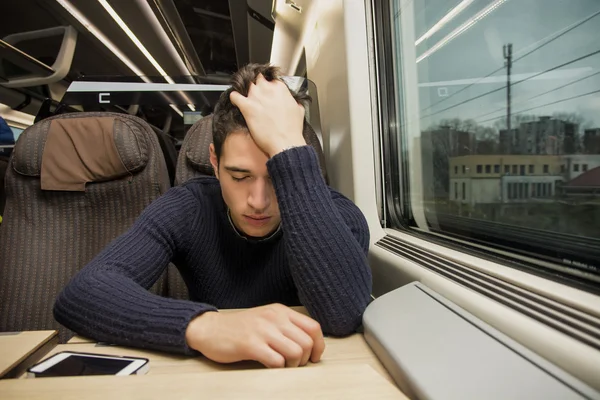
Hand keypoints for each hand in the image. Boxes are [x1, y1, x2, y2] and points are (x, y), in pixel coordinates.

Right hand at [185, 304, 324, 367]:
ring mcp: (262, 330)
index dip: (319, 346)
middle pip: (307, 342)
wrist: (210, 329)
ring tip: (283, 366)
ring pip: (295, 352)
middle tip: (295, 365)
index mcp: (281, 311)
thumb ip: (286, 326)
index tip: (313, 357)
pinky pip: (276, 361)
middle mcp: (274, 318)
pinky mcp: (250, 344)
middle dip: (305, 359)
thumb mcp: (267, 319)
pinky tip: (270, 367)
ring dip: (293, 365)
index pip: (313, 327)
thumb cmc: (240, 328)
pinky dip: (278, 369)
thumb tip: (310, 344)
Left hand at [230, 74, 306, 156]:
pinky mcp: (247, 107)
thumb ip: (294, 102)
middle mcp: (267, 89)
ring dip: (244, 90)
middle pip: (257, 79)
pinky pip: (234, 96)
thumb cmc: (292, 130)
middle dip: (256, 85)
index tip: (267, 90)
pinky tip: (235, 101)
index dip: (267, 85)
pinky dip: (234, 97)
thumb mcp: (299, 111)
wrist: (286, 142)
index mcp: (280, 88)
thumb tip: (293, 102)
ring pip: (245, 85)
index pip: (270, 79)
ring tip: (245, 97)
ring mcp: (256, 97)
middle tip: (256, 94)